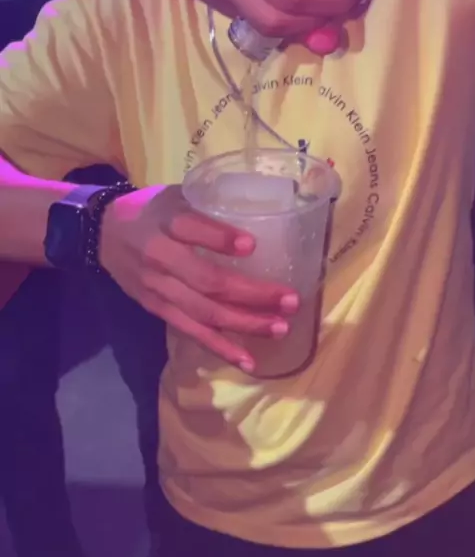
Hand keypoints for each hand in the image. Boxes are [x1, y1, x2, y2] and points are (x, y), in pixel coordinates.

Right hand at [99, 186, 298, 369]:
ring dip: (244, 323)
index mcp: (165, 220)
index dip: (219, 238)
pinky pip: (191, 331)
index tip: (251, 245)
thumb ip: (208, 208)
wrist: (103, 233)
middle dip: (251, 293)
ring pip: (203, 312)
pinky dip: (220, 348)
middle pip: (206, 280)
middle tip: (290, 299)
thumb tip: (265, 217)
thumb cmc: (151, 210)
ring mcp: (158, 288)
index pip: (189, 228)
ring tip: (280, 328)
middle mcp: (159, 257)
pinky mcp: (157, 309)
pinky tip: (248, 360)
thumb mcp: (175, 195)